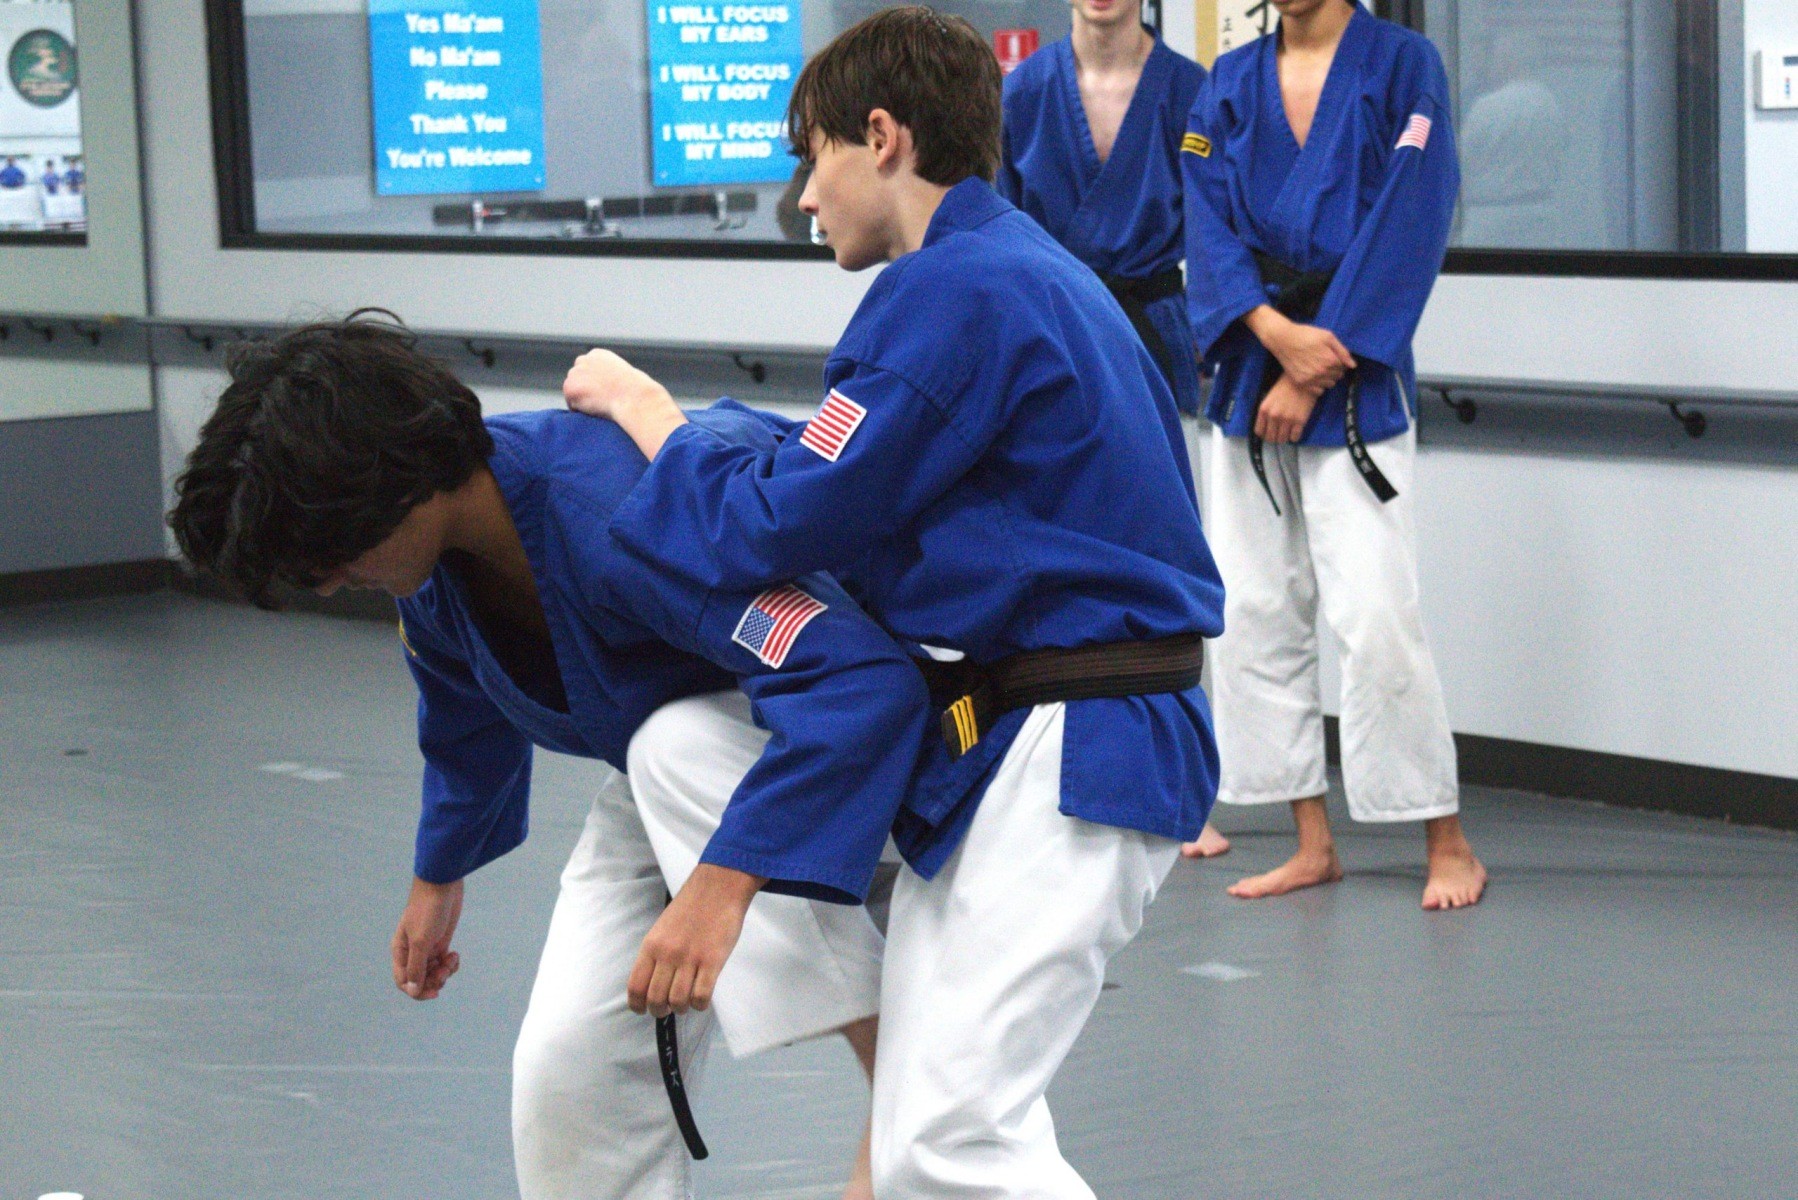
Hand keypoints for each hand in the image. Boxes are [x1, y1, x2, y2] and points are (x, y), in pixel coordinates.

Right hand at [391, 876, 463, 1000]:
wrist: (443, 886)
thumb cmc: (427, 912)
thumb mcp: (420, 942)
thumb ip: (416, 967)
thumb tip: (413, 990)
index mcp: (400, 952)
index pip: (403, 982)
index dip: (417, 991)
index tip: (435, 992)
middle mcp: (411, 952)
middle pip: (420, 979)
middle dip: (434, 980)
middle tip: (446, 970)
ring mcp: (427, 947)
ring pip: (433, 972)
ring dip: (444, 972)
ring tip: (452, 959)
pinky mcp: (440, 941)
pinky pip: (443, 962)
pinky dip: (450, 964)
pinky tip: (455, 955)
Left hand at [563, 349, 689, 460]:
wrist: (635, 398)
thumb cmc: (638, 392)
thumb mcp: (625, 376)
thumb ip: (609, 376)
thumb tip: (606, 389)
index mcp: (598, 355)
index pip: (585, 368)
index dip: (593, 384)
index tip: (603, 393)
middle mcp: (584, 360)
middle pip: (575, 378)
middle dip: (583, 390)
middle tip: (600, 401)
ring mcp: (575, 374)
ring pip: (572, 392)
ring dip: (582, 400)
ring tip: (601, 405)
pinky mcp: (570, 388)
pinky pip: (571, 406)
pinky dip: (581, 411)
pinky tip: (597, 408)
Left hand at [627, 864, 764, 1017]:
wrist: (719, 887)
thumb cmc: (692, 906)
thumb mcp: (662, 928)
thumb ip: (655, 953)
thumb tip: (651, 982)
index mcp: (652, 945)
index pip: (636, 986)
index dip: (638, 1005)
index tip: (642, 1010)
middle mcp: (668, 954)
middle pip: (656, 999)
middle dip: (660, 1011)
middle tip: (667, 1009)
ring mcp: (690, 958)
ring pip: (678, 1001)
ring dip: (681, 1008)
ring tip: (686, 1003)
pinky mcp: (712, 961)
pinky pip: (701, 996)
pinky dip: (699, 1004)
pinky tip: (701, 998)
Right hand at [1245, 307, 1354, 393]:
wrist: (1283, 339)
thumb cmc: (1306, 335)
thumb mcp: (1327, 337)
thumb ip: (1342, 351)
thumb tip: (1353, 365)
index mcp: (1330, 360)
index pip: (1344, 367)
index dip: (1339, 361)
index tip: (1332, 355)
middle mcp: (1321, 372)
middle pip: (1337, 377)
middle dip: (1334, 370)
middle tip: (1324, 361)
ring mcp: (1310, 379)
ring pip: (1329, 385)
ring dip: (1327, 378)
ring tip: (1319, 368)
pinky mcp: (1301, 383)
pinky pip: (1318, 391)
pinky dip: (1319, 385)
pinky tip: (1313, 375)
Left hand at [1255, 376, 1320, 444]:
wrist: (1303, 380)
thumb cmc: (1286, 386)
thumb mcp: (1269, 398)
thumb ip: (1266, 412)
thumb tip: (1266, 427)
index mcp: (1264, 409)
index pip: (1259, 431)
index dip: (1263, 434)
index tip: (1267, 434)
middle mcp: (1274, 416)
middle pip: (1270, 438)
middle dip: (1274, 438)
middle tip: (1278, 434)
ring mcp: (1287, 419)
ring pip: (1282, 440)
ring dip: (1284, 438)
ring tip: (1287, 433)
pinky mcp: (1299, 421)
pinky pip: (1294, 438)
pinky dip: (1294, 437)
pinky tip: (1295, 432)